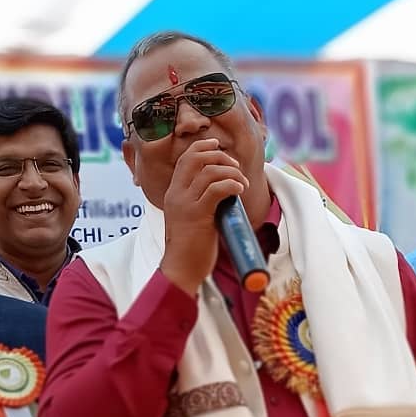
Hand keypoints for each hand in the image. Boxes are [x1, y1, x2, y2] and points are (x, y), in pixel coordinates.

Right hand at [160, 138, 248, 293]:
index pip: (185, 159)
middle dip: (220, 156)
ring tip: (241, 184)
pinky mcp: (198, 215)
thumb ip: (201, 202)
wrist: (181, 269)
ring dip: (231, 172)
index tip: (218, 147)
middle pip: (196, 158)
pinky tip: (239, 190)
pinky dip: (231, 185)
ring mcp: (186, 204)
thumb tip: (224, 191)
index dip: (202, 148)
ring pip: (210, 171)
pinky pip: (217, 189)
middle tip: (235, 167)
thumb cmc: (191, 249)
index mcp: (173, 193)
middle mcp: (177, 194)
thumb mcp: (192, 218)